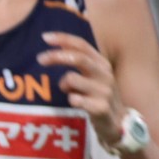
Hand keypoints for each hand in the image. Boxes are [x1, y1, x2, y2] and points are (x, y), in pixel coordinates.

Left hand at [39, 32, 128, 148]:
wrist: (118, 122)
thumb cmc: (99, 96)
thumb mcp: (93, 76)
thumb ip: (79, 62)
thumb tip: (56, 48)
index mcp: (102, 63)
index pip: (82, 45)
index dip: (63, 39)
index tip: (44, 37)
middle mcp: (105, 74)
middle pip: (78, 58)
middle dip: (57, 56)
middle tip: (40, 59)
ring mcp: (105, 91)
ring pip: (72, 79)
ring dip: (64, 85)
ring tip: (70, 93)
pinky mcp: (101, 107)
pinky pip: (76, 99)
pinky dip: (71, 100)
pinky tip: (76, 103)